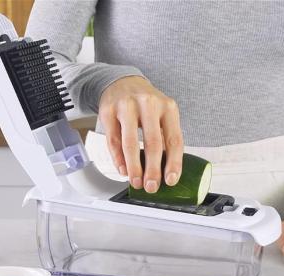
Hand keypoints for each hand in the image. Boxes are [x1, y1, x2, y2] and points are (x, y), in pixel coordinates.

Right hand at [99, 76, 183, 192]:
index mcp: (168, 107)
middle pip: (153, 144)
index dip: (173, 163)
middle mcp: (149, 104)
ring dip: (134, 167)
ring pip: (130, 143)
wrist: (122, 81)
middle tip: (151, 186)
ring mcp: (127, 106)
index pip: (174, 140)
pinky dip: (118, 159)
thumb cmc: (145, 103)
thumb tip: (166, 170)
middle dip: (152, 170)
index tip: (170, 180)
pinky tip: (122, 169)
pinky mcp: (108, 111)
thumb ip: (165, 137)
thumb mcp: (162, 114)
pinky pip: (113, 140)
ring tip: (136, 181)